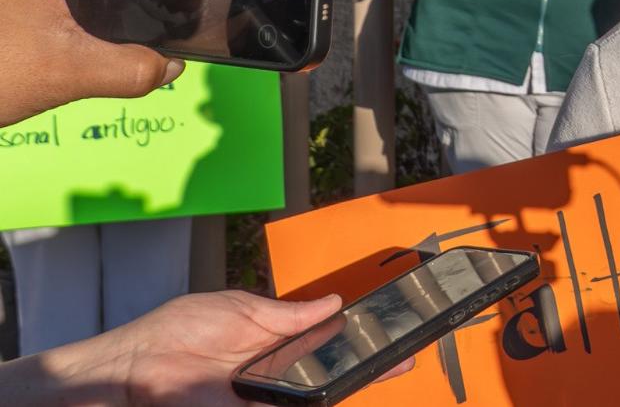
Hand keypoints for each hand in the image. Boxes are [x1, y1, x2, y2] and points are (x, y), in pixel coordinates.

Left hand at [33, 291, 411, 405]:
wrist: (133, 367)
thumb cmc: (177, 332)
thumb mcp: (242, 310)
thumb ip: (289, 314)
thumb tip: (332, 304)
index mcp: (273, 340)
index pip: (324, 340)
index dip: (356, 336)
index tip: (388, 328)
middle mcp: (275, 372)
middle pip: (330, 371)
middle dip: (368, 363)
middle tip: (404, 355)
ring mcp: (266, 396)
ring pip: (317, 393)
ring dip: (351, 383)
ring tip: (389, 366)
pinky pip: (294, 405)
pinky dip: (315, 398)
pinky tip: (341, 390)